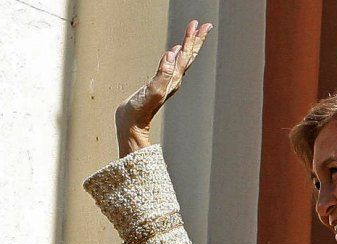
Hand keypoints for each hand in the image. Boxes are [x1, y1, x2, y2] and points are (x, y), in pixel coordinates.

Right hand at [115, 19, 211, 156]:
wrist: (132, 125)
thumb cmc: (140, 111)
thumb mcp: (153, 90)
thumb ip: (164, 72)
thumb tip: (172, 54)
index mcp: (174, 79)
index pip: (185, 55)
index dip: (191, 39)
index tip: (196, 25)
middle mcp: (173, 80)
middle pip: (188, 56)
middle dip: (196, 40)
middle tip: (204, 25)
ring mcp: (166, 82)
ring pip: (182, 60)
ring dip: (188, 46)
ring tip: (193, 34)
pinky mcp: (158, 84)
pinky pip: (172, 65)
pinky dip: (176, 56)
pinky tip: (174, 52)